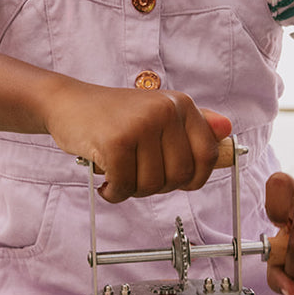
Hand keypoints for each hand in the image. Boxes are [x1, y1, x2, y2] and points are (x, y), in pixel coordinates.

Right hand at [46, 83, 230, 201]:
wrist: (67, 103)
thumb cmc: (112, 115)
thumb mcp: (156, 113)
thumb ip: (193, 124)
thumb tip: (227, 130)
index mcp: (180, 105)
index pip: (207, 156)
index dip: (192, 177)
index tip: (172, 178)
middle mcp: (165, 111)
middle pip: (179, 175)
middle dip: (156, 185)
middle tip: (136, 174)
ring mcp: (141, 125)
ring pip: (152, 185)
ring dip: (132, 189)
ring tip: (118, 172)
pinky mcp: (116, 141)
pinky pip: (125, 186)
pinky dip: (114, 192)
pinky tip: (105, 178)